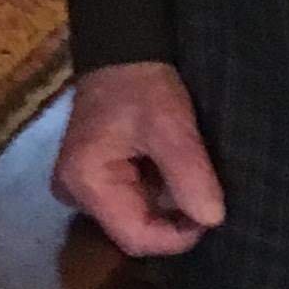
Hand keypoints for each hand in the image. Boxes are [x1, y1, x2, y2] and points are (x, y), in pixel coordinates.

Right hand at [52, 58, 226, 258]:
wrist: (122, 51)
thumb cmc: (142, 85)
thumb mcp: (171, 126)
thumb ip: (190, 175)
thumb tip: (213, 220)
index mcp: (86, 181)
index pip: (135, 237)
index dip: (177, 237)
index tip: (211, 217)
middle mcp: (75, 193)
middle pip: (133, 230)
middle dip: (173, 218)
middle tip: (204, 193)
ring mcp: (82, 187)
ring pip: (135, 217)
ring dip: (167, 204)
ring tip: (189, 176)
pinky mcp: (94, 178)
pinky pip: (131, 201)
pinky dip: (158, 192)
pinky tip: (171, 170)